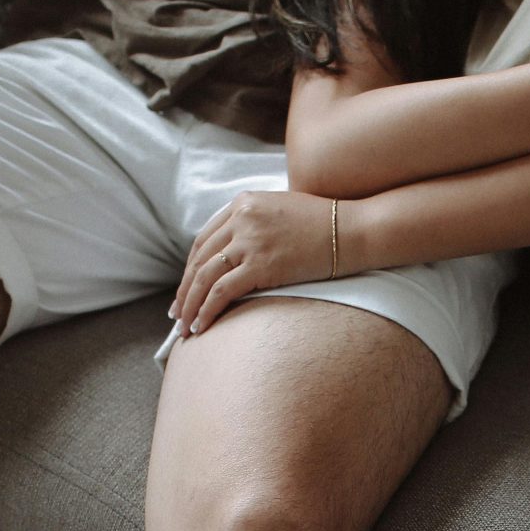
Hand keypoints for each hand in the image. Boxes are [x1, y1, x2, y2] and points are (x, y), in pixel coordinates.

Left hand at [174, 191, 338, 337]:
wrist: (353, 230)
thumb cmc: (327, 225)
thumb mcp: (284, 212)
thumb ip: (258, 224)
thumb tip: (243, 252)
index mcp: (244, 203)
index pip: (205, 239)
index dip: (191, 268)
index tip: (186, 288)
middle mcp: (241, 218)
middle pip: (200, 259)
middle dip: (184, 290)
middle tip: (176, 314)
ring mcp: (250, 241)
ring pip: (205, 277)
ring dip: (190, 305)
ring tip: (185, 327)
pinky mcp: (261, 265)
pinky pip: (222, 291)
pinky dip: (207, 310)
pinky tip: (201, 326)